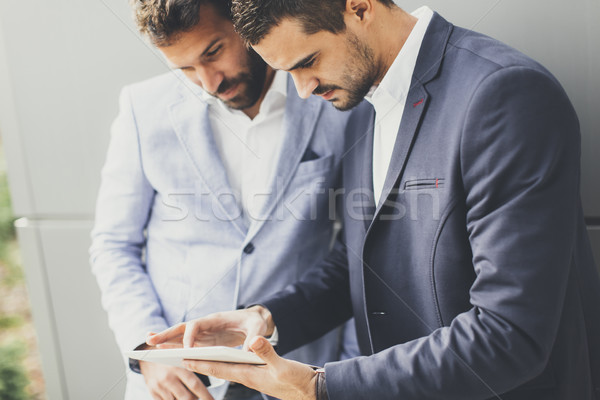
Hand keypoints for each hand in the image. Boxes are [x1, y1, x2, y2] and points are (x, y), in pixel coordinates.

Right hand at [139, 361, 213, 399]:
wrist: (146, 357)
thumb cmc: (170, 358)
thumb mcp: (180, 357)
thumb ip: (192, 366)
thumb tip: (209, 372)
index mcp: (178, 367)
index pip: (195, 384)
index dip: (206, 395)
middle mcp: (168, 378)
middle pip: (187, 397)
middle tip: (204, 399)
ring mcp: (159, 387)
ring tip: (191, 397)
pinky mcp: (153, 393)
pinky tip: (178, 397)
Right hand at [147, 306, 274, 349]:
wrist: (256, 320)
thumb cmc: (256, 321)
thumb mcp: (258, 326)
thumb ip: (255, 337)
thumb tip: (249, 350)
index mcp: (216, 319)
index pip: (197, 324)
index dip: (190, 336)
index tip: (187, 348)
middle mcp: (206, 325)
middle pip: (182, 328)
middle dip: (167, 334)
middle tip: (150, 341)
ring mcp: (204, 334)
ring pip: (181, 337)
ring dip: (167, 342)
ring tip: (150, 348)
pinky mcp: (206, 341)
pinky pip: (188, 345)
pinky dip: (176, 349)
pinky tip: (167, 355)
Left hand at [183, 336, 317, 399]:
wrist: (312, 392)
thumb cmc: (298, 381)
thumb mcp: (283, 366)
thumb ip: (267, 353)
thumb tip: (252, 341)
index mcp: (250, 375)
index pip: (220, 368)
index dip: (202, 363)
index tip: (184, 359)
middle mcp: (249, 378)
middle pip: (219, 370)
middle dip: (200, 364)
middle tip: (182, 358)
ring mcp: (254, 378)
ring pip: (227, 370)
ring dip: (211, 364)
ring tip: (196, 359)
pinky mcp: (261, 377)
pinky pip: (238, 370)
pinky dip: (226, 365)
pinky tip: (224, 363)